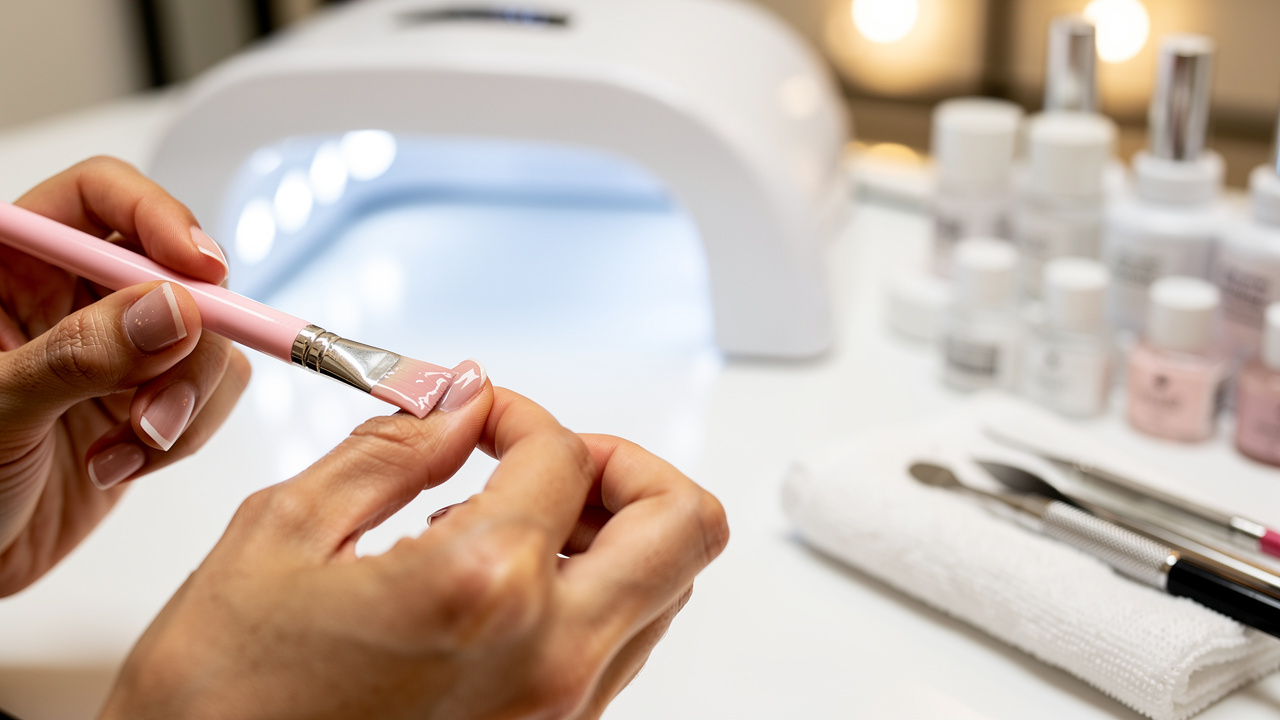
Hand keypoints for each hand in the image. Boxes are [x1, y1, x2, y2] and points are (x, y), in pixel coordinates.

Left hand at [0, 157, 248, 594]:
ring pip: (205, 336)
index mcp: (11, 264)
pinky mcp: (149, 402)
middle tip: (163, 401)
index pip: (99, 194)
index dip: (158, 217)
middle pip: (172, 269)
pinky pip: (208, 395)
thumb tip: (175, 307)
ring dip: (187, 398)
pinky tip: (122, 466)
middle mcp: (69, 294)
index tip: (201, 274)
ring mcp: (116, 349)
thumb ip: (79, 354)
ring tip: (134, 449)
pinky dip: (185, 436)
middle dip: (187, 339)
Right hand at [101, 385, 728, 719]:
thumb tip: (457, 398)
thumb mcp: (285, 534)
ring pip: (662, 589)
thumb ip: (393, 450)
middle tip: (547, 460)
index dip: (517, 413)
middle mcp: (549, 658)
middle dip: (625, 467)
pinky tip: (494, 584)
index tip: (473, 415)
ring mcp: (559, 711)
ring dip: (610, 531)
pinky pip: (616, 645)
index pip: (564, 455)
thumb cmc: (220, 694)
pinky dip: (584, 592)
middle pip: (686, 526)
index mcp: (483, 587)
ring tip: (511, 520)